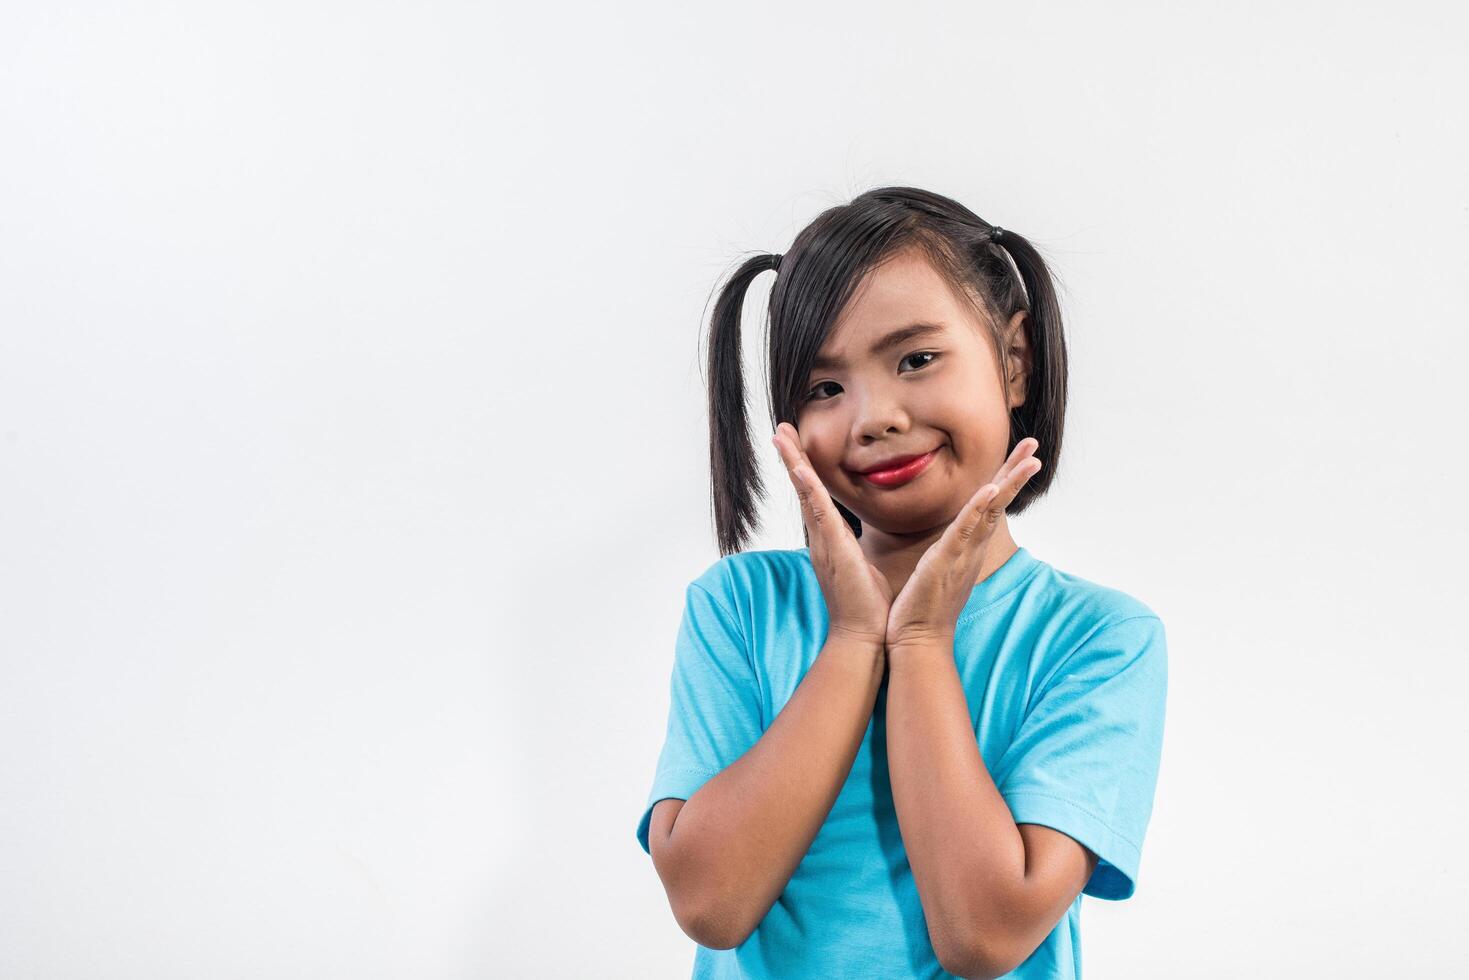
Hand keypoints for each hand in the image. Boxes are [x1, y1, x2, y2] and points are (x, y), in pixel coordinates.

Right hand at [772, 422, 893, 649]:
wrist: (864, 635)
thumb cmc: (868, 606)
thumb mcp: (862, 566)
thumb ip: (856, 549)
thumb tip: (860, 541)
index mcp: (830, 540)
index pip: (813, 497)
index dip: (804, 470)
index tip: (796, 444)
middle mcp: (820, 538)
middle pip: (801, 488)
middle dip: (790, 457)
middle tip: (779, 428)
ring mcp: (823, 542)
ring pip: (804, 493)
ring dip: (793, 463)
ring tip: (781, 436)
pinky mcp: (832, 548)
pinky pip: (816, 511)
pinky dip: (806, 487)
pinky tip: (799, 467)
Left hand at [885, 438, 1042, 652]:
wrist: (916, 641)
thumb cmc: (920, 607)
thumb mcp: (935, 568)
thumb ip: (943, 550)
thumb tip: (943, 539)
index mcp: (966, 546)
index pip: (989, 505)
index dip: (1004, 478)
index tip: (1020, 453)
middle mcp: (971, 547)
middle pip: (998, 501)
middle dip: (1016, 471)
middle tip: (1034, 443)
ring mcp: (961, 553)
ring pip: (990, 511)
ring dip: (1009, 482)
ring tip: (1030, 458)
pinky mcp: (945, 561)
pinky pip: (965, 530)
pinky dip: (978, 509)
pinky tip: (991, 488)